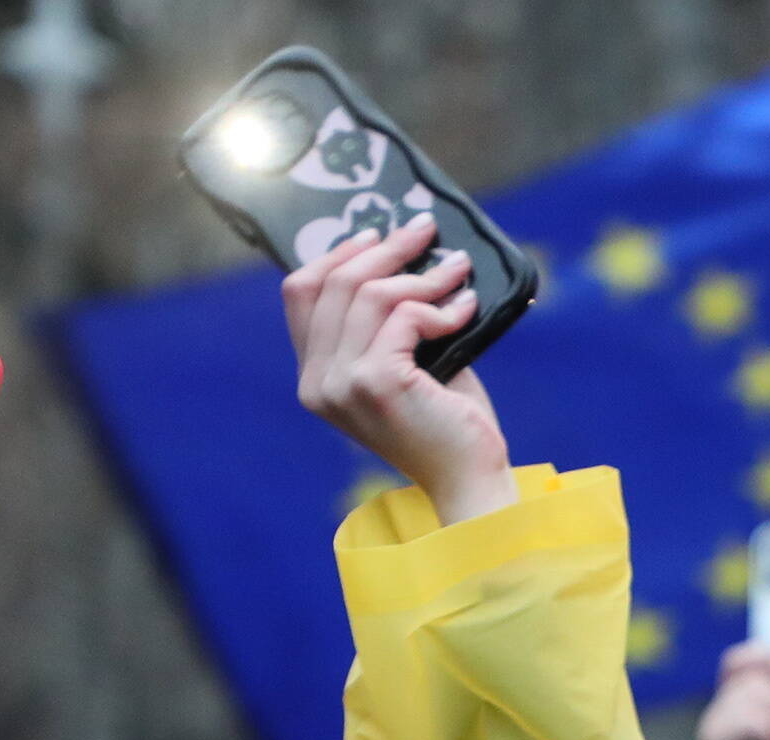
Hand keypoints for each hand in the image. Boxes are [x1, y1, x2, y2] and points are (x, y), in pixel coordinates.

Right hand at [282, 213, 514, 526]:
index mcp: (315, 378)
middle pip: (337, 283)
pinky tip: (466, 308)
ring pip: (372, 293)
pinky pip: (405, 315)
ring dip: (422, 274)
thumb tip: (400, 253)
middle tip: (426, 230)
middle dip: (386, 248)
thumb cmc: (446, 422)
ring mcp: (342, 383)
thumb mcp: (406, 364)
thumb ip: (388, 322)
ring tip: (459, 268)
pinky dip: (440, 306)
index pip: (301, 293)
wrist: (469, 479)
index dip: (336, 254)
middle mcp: (318, 382)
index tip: (375, 234)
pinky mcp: (376, 382)